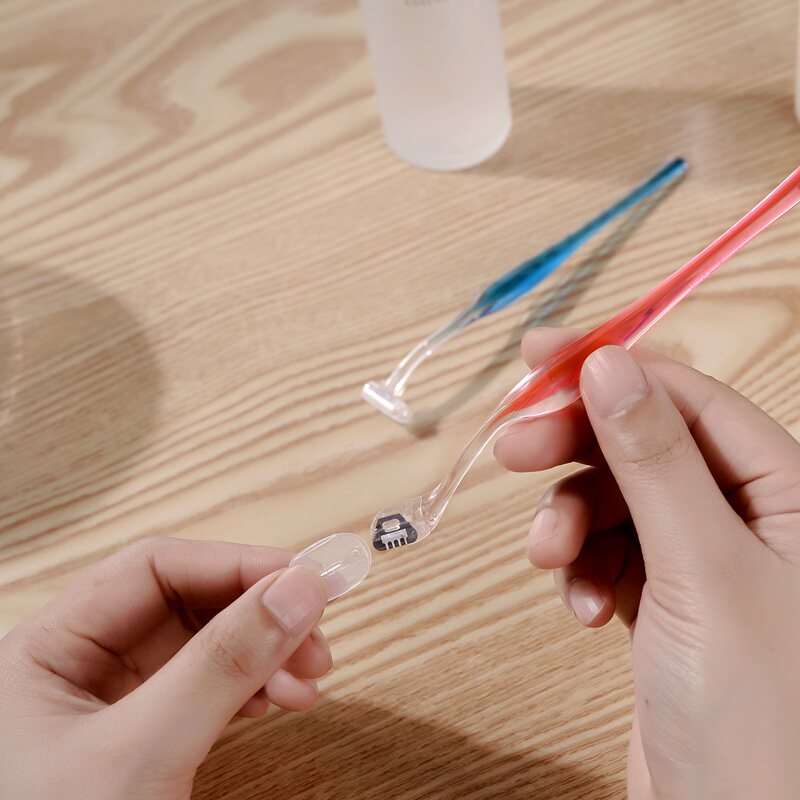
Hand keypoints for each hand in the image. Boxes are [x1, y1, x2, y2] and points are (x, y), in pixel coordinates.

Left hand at [0, 537, 329, 799]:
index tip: (302, 578)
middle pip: (187, 605)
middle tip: (316, 636)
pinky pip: (209, 691)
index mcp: (49, 648)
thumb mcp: (140, 753)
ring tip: (310, 681)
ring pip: (206, 648)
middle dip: (258, 615)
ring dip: (266, 655)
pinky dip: (254, 690)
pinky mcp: (145, 740)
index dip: (232, 565)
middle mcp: (82, 667)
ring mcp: (116, 706)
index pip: (153, 569)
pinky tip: (281, 699)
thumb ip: (221, 666)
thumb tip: (298, 589)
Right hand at [494, 328, 799, 799]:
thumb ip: (653, 459)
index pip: (689, 398)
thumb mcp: (701, 568)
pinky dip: (580, 568)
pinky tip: (580, 606)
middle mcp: (747, 518)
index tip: (539, 354)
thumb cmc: (760, 718)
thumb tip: (609, 364)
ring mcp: (701, 560)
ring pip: (613, 499)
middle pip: (642, 443)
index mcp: (788, 492)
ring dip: (569, 521)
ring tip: (550, 558)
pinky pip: (605, 551)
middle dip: (574, 448)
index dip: (612, 368)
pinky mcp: (662, 600)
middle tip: (512, 449)